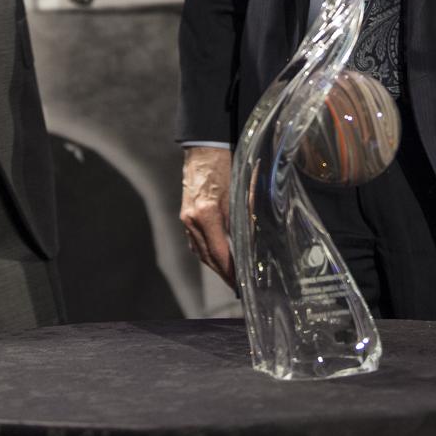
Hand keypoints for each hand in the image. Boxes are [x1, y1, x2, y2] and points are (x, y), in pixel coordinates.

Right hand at [180, 146, 234, 286]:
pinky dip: (206, 251)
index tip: (240, 284)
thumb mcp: (239, 195)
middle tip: (236, 286)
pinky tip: (216, 257)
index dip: (230, 271)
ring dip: (214, 264)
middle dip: (222, 273)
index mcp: (206, 214)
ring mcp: (186, 218)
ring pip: (200, 250)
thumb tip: (250, 246)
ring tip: (228, 275)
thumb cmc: (225, 167)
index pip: (219, 253)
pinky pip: (195, 241)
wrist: (205, 150)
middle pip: (207, 256)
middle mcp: (192, 219)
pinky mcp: (185, 215)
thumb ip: (243, 222)